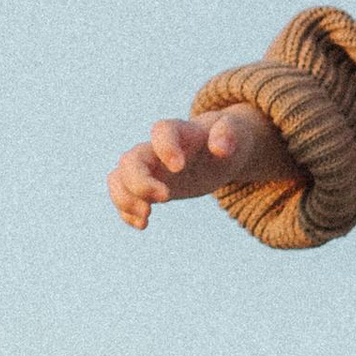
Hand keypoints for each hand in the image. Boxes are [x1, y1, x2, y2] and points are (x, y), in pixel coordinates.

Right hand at [108, 103, 290, 227]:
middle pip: (130, 160)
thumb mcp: (237, 131)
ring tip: (146, 217)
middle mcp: (156, 148)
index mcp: (180, 130)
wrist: (219, 147)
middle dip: (140, 183)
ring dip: (125, 199)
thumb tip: (221, 148)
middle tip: (165, 198)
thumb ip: (229, 133)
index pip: (162, 131)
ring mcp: (149, 167)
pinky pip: (123, 195)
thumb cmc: (228, 136)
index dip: (166, 148)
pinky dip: (126, 211)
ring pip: (118, 177)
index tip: (179, 168)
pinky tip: (143, 224)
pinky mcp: (148, 185)